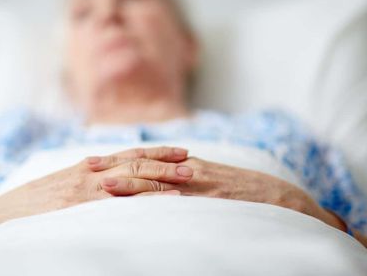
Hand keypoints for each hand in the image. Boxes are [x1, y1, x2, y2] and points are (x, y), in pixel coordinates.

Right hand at [0, 146, 193, 248]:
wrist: (1, 217)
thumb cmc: (32, 205)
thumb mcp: (61, 186)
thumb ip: (86, 180)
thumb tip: (110, 181)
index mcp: (88, 167)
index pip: (129, 155)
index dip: (156, 153)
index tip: (181, 152)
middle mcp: (91, 173)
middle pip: (136, 163)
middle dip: (167, 163)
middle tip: (195, 163)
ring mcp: (86, 189)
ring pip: (132, 178)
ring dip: (162, 178)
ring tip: (190, 178)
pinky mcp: (81, 206)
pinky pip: (118, 200)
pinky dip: (143, 199)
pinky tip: (164, 202)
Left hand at [95, 155, 324, 220]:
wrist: (280, 198)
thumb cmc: (243, 193)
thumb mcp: (210, 180)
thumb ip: (184, 180)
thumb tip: (157, 188)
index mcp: (185, 164)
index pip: (144, 159)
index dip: (117, 161)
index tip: (92, 164)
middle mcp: (189, 169)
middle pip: (145, 164)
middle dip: (115, 167)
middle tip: (86, 168)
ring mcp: (200, 183)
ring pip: (160, 179)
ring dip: (131, 182)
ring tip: (103, 184)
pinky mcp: (212, 198)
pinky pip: (183, 199)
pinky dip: (161, 200)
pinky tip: (142, 206)